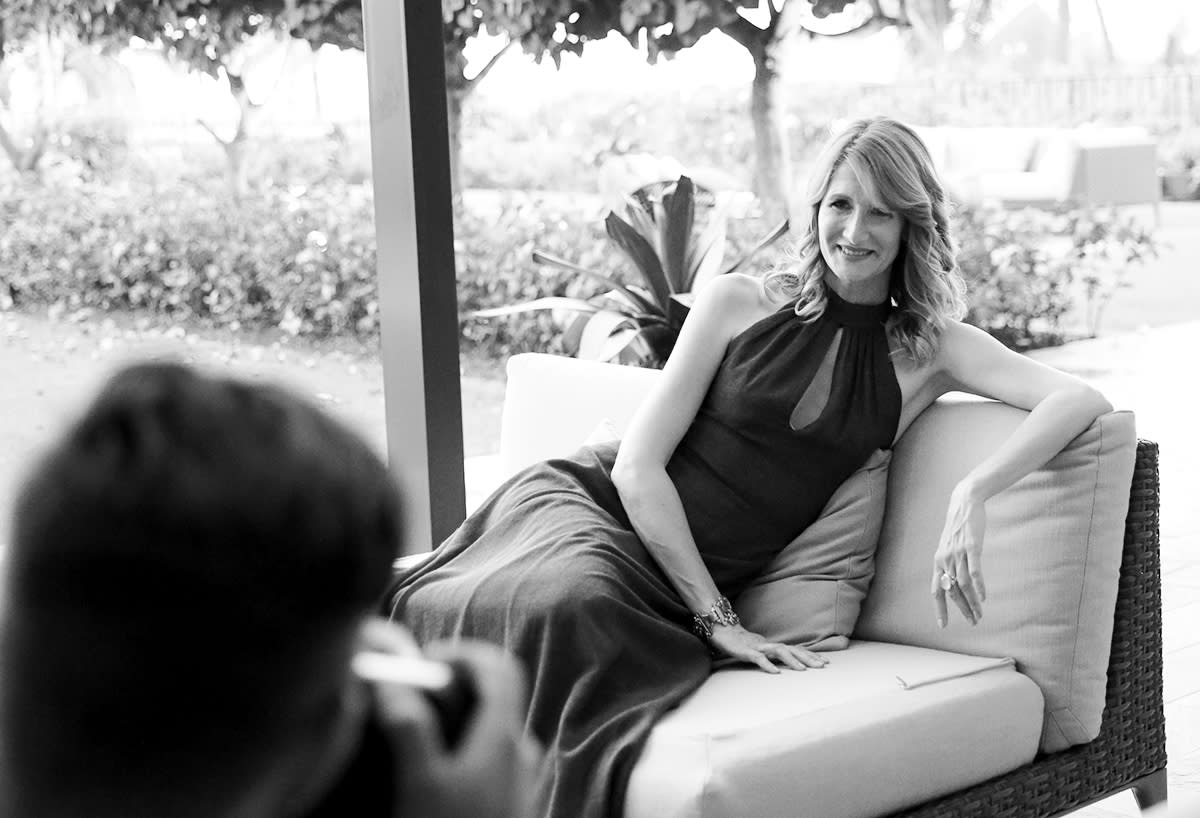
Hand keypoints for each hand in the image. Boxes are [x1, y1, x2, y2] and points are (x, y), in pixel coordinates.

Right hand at [362, 624, 544, 817]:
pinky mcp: (511, 803)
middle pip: (496, 694)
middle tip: (412, 693)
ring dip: (457, 717)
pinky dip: (463, 746)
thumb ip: (409, 726)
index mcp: (504, 736)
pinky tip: (433, 770)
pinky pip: (489, 758)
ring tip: (415, 732)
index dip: (464, 652)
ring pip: (491, 728)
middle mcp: (520, 752)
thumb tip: (392, 679)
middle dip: (454, 683)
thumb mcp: (421, 782)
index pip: (500, 665)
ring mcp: (519, 780)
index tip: (424, 661)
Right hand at [706, 624, 828, 673]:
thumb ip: (772, 655)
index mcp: (773, 646)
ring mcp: (758, 647)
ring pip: (779, 652)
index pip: (795, 650)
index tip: (826, 662)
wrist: (722, 630)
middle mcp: (769, 645)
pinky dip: (768, 665)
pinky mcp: (746, 651)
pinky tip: (776, 673)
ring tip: (803, 670)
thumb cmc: (741, 643)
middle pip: (792, 650)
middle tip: (823, 666)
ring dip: (792, 661)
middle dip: (808, 658)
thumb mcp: (760, 650)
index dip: (810, 655)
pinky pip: (759, 658)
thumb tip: (786, 662)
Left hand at [931, 482, 986, 626]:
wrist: (964, 503)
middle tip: (973, 623)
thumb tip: (954, 583)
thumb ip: (950, 564)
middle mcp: (945, 559)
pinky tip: (983, 598)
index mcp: (938, 562)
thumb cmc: (958, 528)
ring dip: (972, 603)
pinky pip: (974, 570)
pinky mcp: (971, 547)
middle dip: (962, 610)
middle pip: (952, 591)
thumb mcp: (949, 547)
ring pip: (963, 584)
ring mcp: (958, 553)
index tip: (943, 625)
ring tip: (979, 616)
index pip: (936, 591)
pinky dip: (978, 586)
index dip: (939, 608)